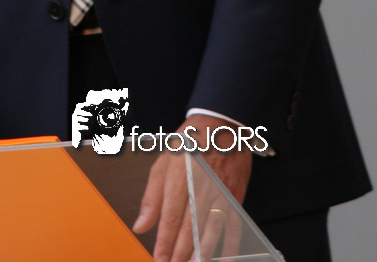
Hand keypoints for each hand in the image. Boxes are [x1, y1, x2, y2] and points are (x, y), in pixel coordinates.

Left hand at [133, 117, 251, 261]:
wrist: (221, 127)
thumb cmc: (189, 143)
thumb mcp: (163, 162)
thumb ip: (151, 196)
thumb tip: (141, 224)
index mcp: (180, 176)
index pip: (170, 217)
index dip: (164, 242)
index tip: (159, 258)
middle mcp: (201, 187)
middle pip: (189, 228)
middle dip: (179, 253)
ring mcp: (221, 193)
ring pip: (210, 231)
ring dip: (201, 254)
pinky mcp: (235, 197)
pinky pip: (233, 226)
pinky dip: (229, 246)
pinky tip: (223, 258)